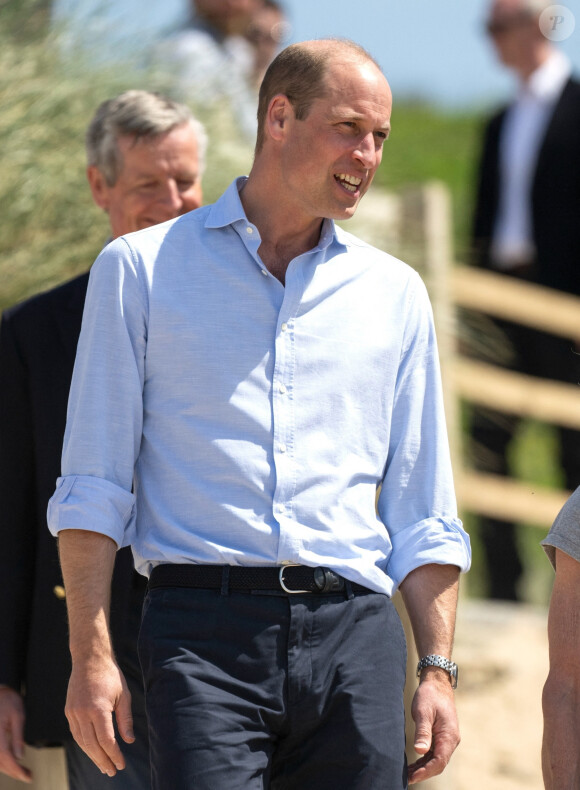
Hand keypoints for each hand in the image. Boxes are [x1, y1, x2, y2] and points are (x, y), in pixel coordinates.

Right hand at [0, 687, 30, 781]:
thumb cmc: (9, 700)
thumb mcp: (18, 715)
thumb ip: (18, 737)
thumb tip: (20, 756)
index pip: (6, 757)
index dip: (16, 769)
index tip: (27, 776)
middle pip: (0, 763)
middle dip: (14, 772)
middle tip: (29, 776)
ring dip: (9, 769)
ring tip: (24, 772)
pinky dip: (4, 762)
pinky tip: (13, 764)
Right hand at [65, 656, 133, 777]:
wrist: (89, 658)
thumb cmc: (110, 675)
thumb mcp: (123, 695)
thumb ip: (125, 719)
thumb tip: (129, 741)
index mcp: (98, 709)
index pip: (106, 740)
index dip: (114, 755)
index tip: (121, 765)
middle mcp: (82, 713)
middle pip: (92, 745)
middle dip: (103, 760)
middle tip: (112, 771)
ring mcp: (73, 713)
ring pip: (82, 742)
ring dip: (93, 756)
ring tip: (104, 765)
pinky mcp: (68, 711)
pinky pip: (76, 733)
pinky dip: (85, 744)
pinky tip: (93, 751)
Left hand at [407, 670, 459, 783]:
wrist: (437, 683)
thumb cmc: (429, 695)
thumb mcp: (423, 712)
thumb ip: (423, 731)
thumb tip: (420, 751)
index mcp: (449, 736)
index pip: (439, 761)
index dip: (426, 772)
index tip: (412, 777)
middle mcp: (451, 740)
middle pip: (438, 764)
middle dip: (424, 773)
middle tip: (406, 779)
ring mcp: (447, 739)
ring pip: (437, 760)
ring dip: (423, 768)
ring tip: (407, 774)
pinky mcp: (442, 736)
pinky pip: (435, 753)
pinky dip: (425, 761)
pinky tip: (414, 765)